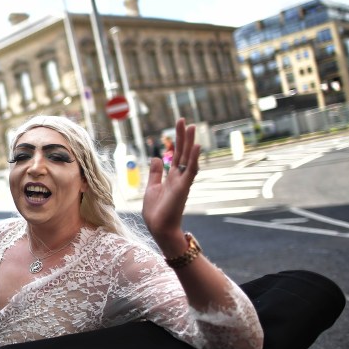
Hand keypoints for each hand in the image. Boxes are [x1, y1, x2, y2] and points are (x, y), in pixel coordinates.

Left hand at [141, 118, 200, 254]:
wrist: (159, 229)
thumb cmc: (156, 212)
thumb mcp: (152, 188)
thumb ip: (155, 173)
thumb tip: (156, 157)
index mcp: (171, 177)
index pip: (175, 154)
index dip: (176, 140)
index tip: (178, 126)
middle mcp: (179, 177)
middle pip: (182, 152)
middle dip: (182, 136)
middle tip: (183, 120)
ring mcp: (182, 182)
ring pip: (188, 158)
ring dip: (189, 143)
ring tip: (191, 127)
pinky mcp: (183, 188)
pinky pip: (190, 170)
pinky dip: (193, 158)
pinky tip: (196, 146)